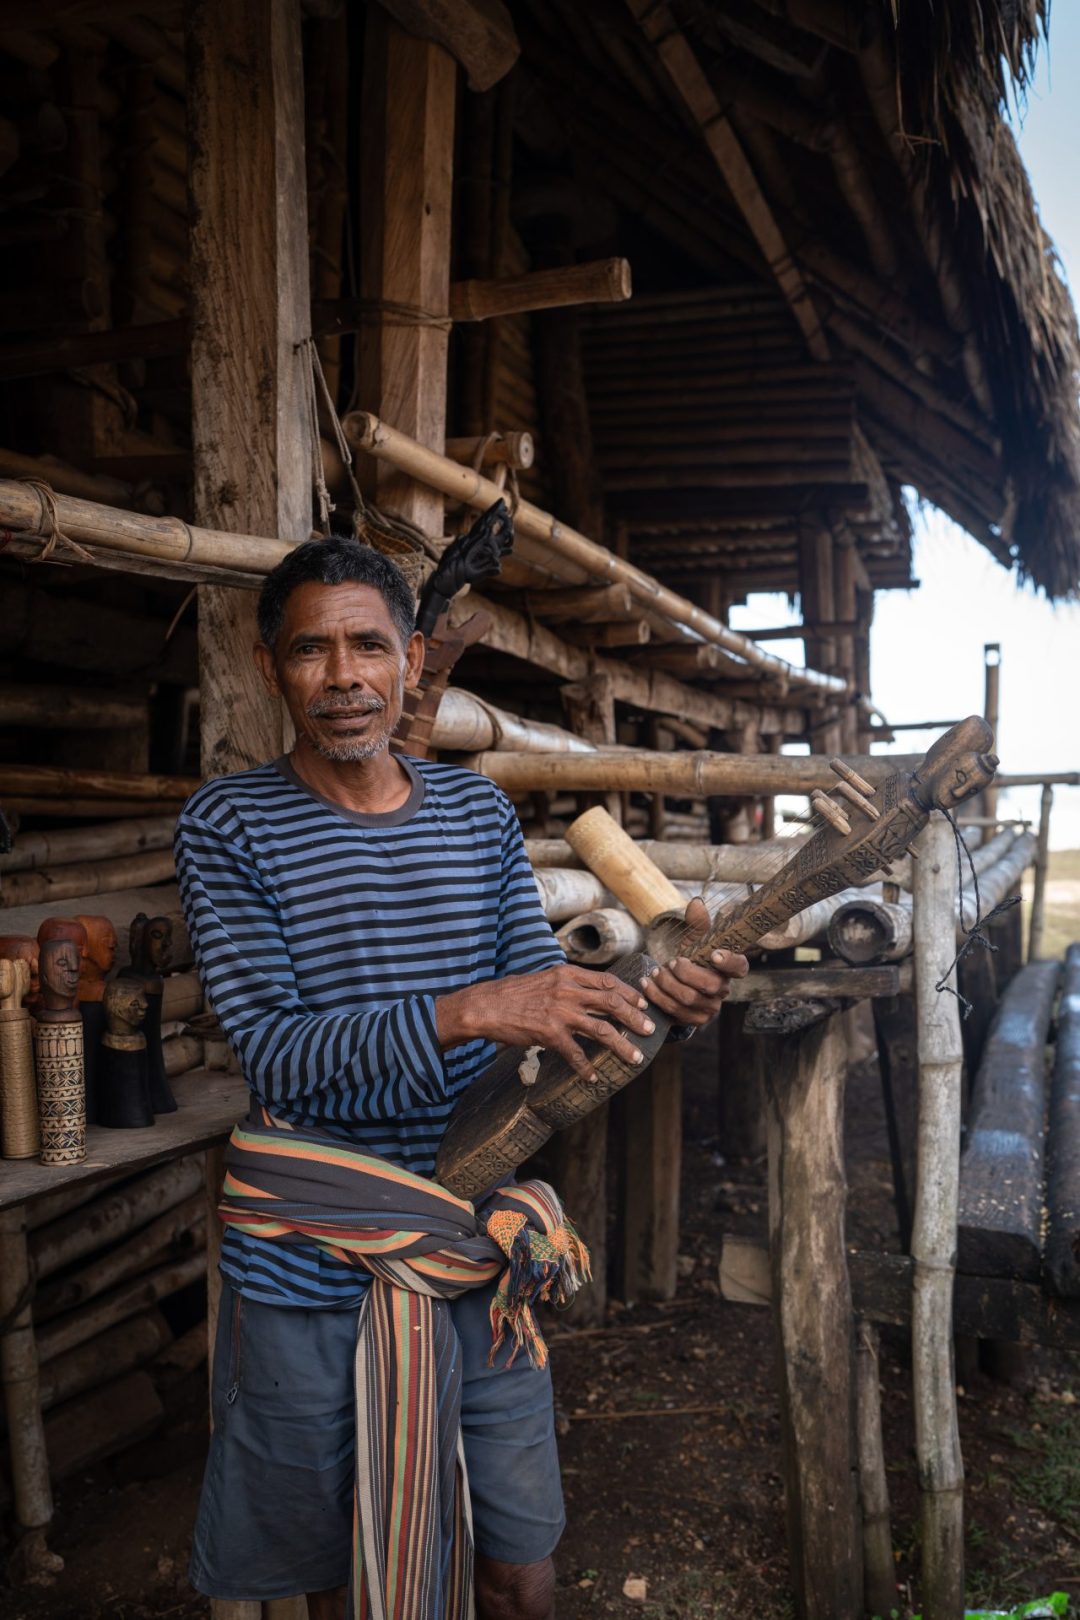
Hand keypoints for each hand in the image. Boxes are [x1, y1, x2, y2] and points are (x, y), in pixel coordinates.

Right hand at [435, 963, 656, 1082]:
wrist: (485, 1006)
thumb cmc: (511, 993)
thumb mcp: (543, 979)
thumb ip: (566, 984)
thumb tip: (588, 994)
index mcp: (567, 974)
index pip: (607, 981)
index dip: (629, 993)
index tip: (643, 1002)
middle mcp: (567, 990)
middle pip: (612, 1003)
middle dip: (635, 1018)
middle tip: (649, 1029)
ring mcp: (560, 1013)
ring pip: (602, 1029)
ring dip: (622, 1045)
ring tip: (635, 1058)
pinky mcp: (549, 1034)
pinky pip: (576, 1054)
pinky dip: (587, 1067)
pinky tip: (593, 1077)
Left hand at [641, 897, 748, 1026]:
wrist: (675, 982)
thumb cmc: (690, 957)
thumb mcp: (694, 939)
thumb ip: (697, 922)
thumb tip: (696, 903)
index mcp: (729, 969)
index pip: (739, 967)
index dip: (729, 962)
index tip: (714, 954)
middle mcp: (723, 990)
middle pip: (708, 985)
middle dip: (685, 973)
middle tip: (669, 962)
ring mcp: (710, 1008)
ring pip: (688, 998)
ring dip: (666, 984)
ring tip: (655, 972)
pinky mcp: (694, 1020)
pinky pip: (675, 1011)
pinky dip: (657, 996)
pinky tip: (647, 985)